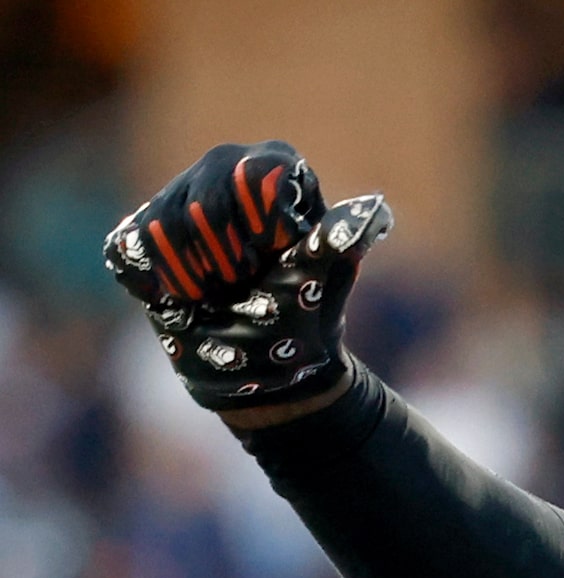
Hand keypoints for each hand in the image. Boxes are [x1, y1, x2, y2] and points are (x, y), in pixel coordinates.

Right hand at [104, 140, 390, 413]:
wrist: (262, 367)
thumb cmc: (302, 322)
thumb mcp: (320, 287)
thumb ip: (336, 246)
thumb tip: (374, 211)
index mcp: (278, 171)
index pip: (258, 175)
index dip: (260, 226)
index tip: (270, 261)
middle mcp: (226, 168)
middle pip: (204, 198)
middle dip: (223, 257)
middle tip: (241, 287)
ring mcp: (178, 194)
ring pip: (162, 223)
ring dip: (190, 275)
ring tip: (216, 295)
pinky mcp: (143, 228)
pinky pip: (133, 247)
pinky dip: (156, 282)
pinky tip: (182, 298)